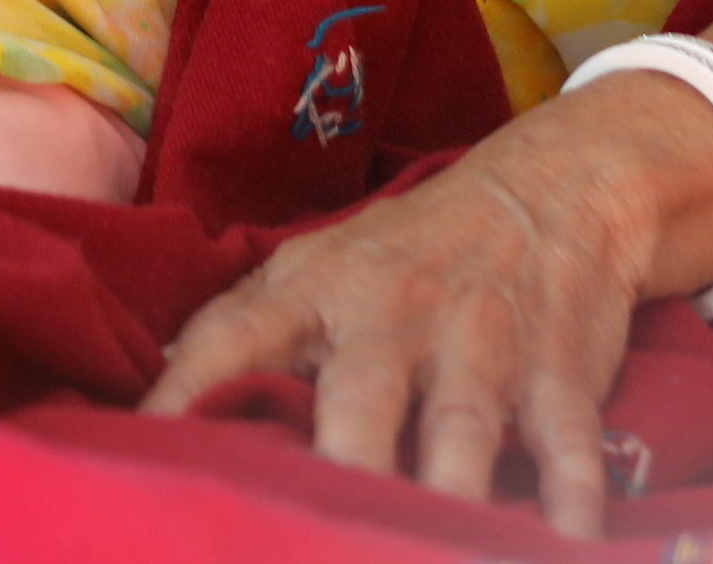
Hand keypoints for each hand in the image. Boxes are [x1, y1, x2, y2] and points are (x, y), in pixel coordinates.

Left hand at [139, 77, 712, 538]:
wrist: (555, 186)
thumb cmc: (411, 250)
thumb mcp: (320, 264)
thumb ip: (246, 327)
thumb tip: (154, 391)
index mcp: (317, 288)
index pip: (234, 334)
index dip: (185, 390)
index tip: (144, 452)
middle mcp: (395, 315)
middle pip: (358, 401)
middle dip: (341, 470)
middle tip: (312, 528)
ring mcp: (481, 343)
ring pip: (459, 432)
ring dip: (448, 499)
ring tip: (432, 546)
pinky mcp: (558, 372)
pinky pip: (565, 446)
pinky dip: (569, 502)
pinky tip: (565, 547)